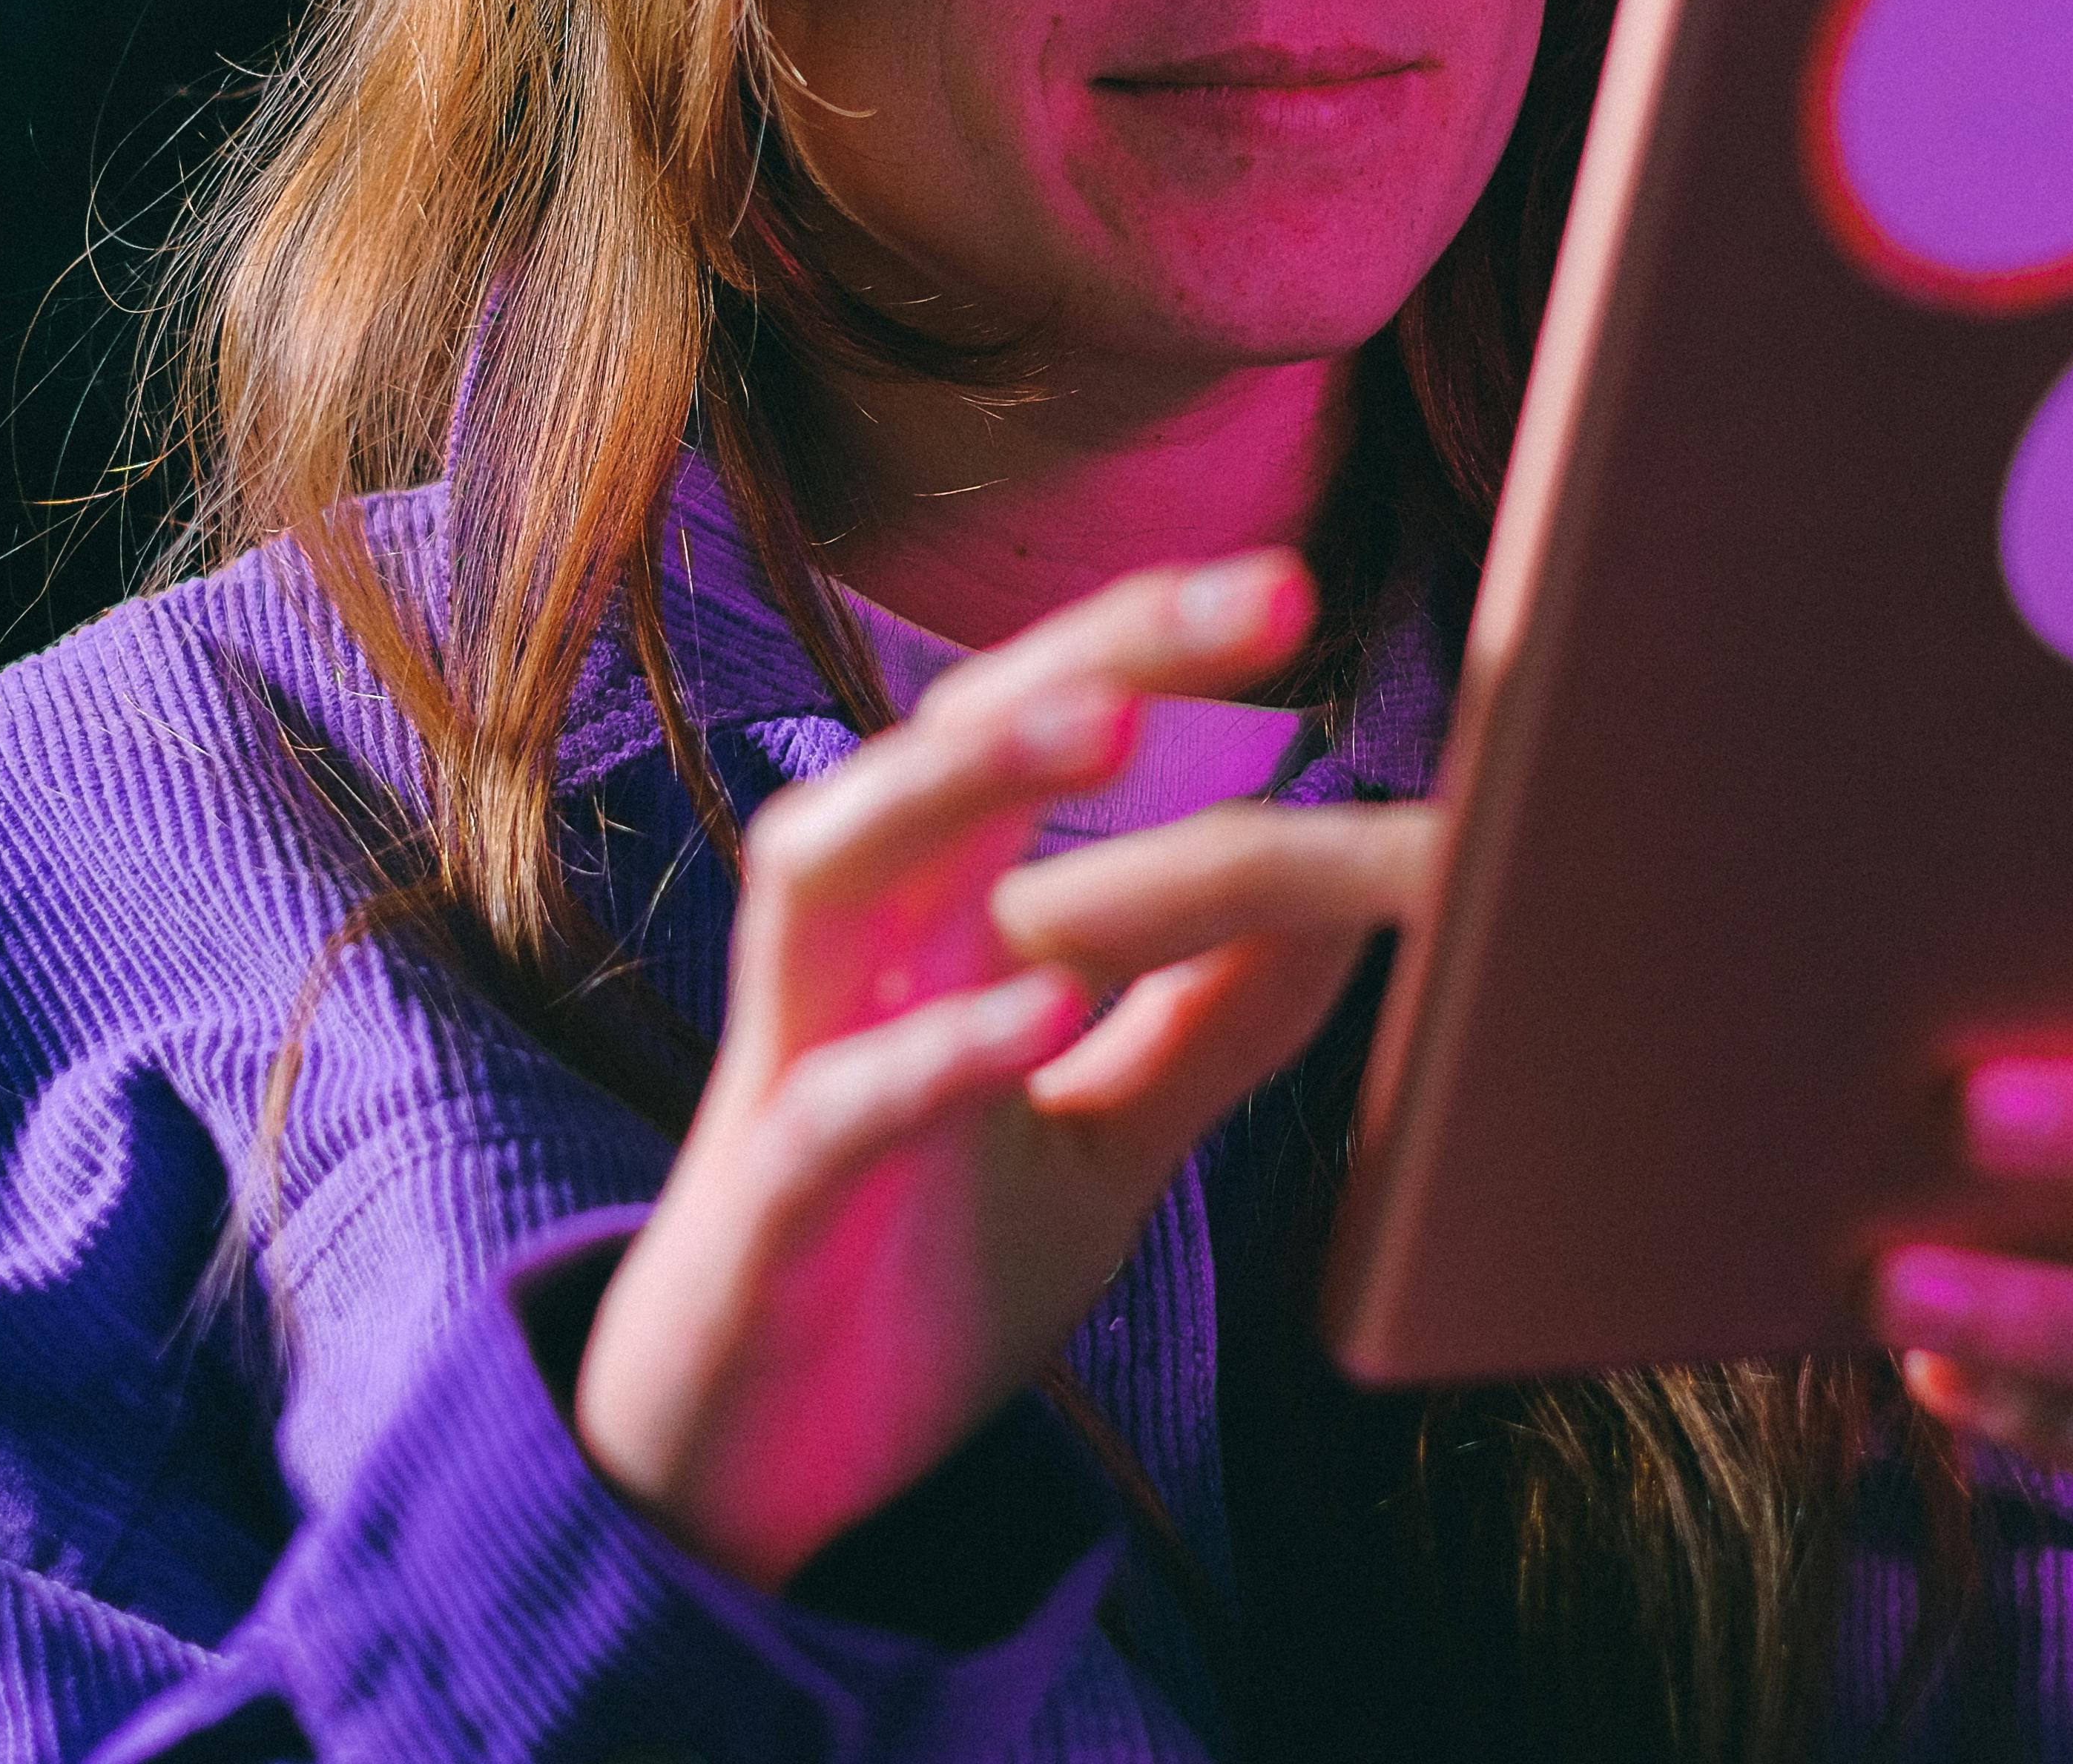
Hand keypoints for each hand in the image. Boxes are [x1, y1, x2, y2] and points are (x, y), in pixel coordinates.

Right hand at [571, 550, 1439, 1589]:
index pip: (1041, 742)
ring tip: (1108, 721)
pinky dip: (930, 1054)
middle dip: (1092, 653)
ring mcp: (793, 1074)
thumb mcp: (1098, 1143)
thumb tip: (1332, 890)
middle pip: (942, 751)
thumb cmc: (915, 1276)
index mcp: (933, 926)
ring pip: (831, 872)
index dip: (1159, 659)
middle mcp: (855, 964)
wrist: (740, 1481)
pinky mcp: (765, 1218)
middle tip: (1261, 592)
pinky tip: (1038, 1011)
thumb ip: (1205, 1026)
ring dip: (962, 789)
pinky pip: (831, 1109)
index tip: (1299, 593)